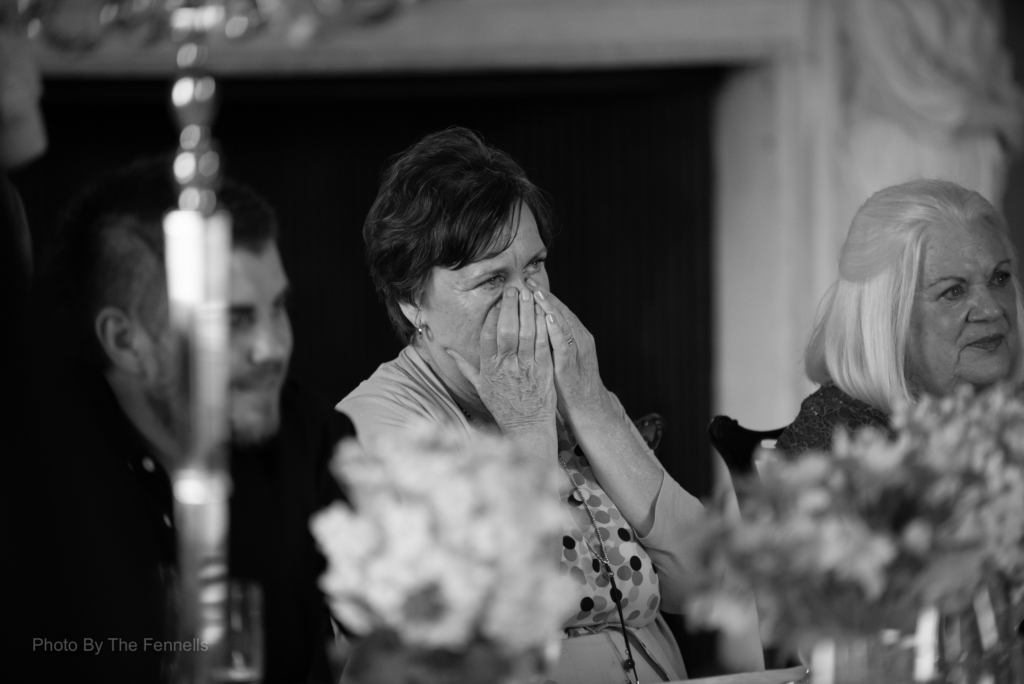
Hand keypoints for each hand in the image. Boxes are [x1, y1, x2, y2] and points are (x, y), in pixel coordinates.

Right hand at [447, 287, 555, 436]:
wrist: (527, 428)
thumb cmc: (504, 408)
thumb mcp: (480, 388)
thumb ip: (465, 367)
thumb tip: (447, 350)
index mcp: (490, 369)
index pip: (488, 336)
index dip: (492, 316)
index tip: (497, 300)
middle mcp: (506, 367)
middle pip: (506, 330)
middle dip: (510, 307)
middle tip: (514, 289)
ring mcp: (526, 369)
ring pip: (527, 334)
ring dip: (528, 312)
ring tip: (530, 294)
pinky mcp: (544, 371)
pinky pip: (544, 345)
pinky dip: (544, 328)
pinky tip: (545, 313)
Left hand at [527, 280, 610, 426]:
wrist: (588, 409)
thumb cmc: (568, 384)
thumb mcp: (558, 358)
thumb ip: (548, 342)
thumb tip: (530, 326)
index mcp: (573, 337)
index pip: (556, 312)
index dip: (541, 297)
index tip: (526, 283)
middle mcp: (578, 339)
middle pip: (559, 312)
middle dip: (543, 296)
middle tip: (528, 280)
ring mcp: (577, 351)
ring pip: (563, 324)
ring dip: (550, 307)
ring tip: (537, 293)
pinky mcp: (572, 365)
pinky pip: (565, 344)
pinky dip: (557, 330)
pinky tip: (549, 318)